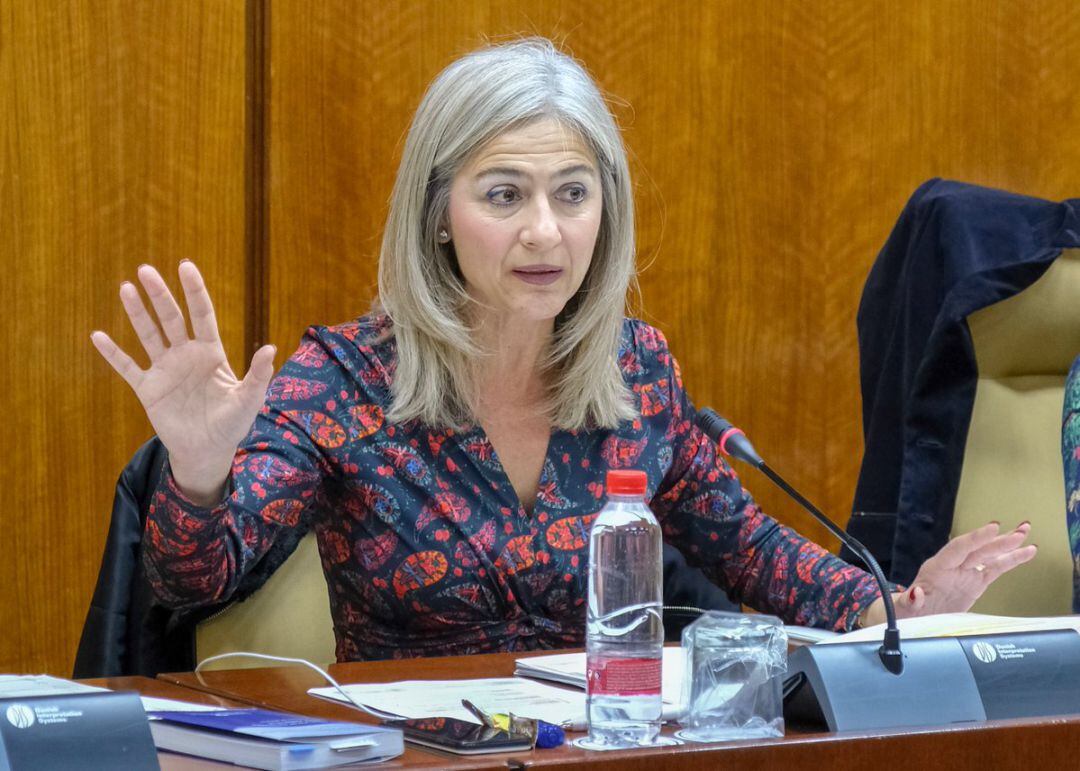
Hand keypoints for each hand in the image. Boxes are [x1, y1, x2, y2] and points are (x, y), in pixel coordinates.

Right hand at [91, 261, 275, 503]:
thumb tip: (270, 348)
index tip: (185, 266)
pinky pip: (127, 367)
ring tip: (126, 288)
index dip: (194, 291)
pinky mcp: (148, 389)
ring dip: (136, 313)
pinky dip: (113, 354)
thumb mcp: (249, 400)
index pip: (202, 315)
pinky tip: (98, 336)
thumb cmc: (232, 424)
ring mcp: (165, 369)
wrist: (208, 450)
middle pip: (172, 318)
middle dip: (160, 295)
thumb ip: (258, 375)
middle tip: (146, 269)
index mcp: (211, 353)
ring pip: (148, 335)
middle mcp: (186, 355)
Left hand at [859, 521, 1036, 626]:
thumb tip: (916, 594)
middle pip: (978, 549)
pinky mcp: (976, 582)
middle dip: (998, 540)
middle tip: (1018, 530)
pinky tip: (1027, 552)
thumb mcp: (905, 608)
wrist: (914, 618)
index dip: (975, 538)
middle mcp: (953, 566)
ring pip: (989, 556)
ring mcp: (966, 573)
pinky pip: (995, 569)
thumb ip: (911, 602)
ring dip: (1008, 545)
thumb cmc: (908, 610)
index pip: (958, 548)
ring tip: (1026, 532)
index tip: (992, 527)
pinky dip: (1011, 560)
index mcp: (936, 568)